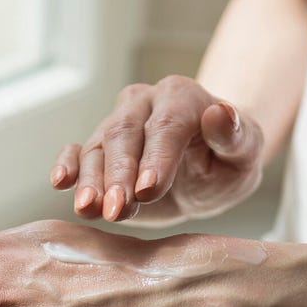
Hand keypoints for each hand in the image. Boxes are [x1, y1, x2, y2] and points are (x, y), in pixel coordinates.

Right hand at [50, 75, 263, 224]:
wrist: (208, 170)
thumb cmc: (228, 161)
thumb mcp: (245, 152)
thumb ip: (236, 135)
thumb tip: (220, 114)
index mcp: (180, 97)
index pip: (166, 126)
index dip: (156, 157)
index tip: (149, 190)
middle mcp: (143, 103)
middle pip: (123, 134)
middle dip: (118, 174)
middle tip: (117, 209)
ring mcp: (116, 125)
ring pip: (97, 148)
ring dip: (91, 181)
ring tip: (89, 209)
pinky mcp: (99, 150)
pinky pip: (77, 153)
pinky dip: (67, 166)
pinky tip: (61, 182)